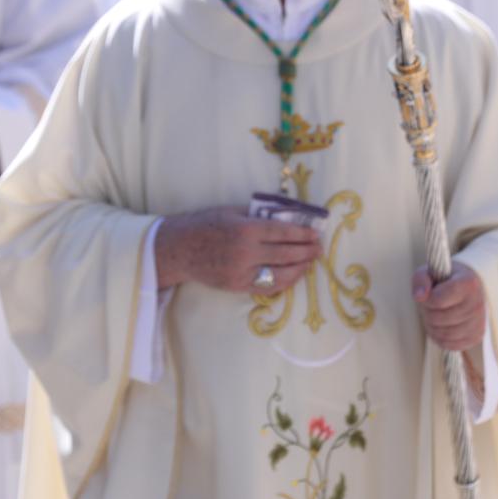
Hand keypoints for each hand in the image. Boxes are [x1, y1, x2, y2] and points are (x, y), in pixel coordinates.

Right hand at [153, 205, 322, 292]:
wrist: (178, 249)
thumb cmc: (204, 224)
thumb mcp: (230, 211)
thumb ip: (257, 214)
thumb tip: (286, 216)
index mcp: (245, 229)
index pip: (283, 232)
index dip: (303, 233)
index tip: (316, 233)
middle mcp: (245, 253)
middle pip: (286, 254)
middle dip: (306, 251)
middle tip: (319, 248)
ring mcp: (241, 273)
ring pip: (280, 274)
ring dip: (300, 268)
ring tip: (310, 262)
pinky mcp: (236, 287)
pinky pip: (267, 286)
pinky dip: (284, 281)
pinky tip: (293, 275)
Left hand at [412, 263, 485, 350]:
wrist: (465, 288)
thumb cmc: (445, 279)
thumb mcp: (430, 272)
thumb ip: (421, 279)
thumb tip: (420, 296)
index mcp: (469, 283)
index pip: (438, 300)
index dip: (427, 300)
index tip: (428, 294)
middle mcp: (478, 303)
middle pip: (439, 318)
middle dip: (428, 313)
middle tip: (429, 306)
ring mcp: (479, 321)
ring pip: (445, 334)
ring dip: (432, 327)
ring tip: (433, 315)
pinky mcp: (477, 336)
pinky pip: (452, 345)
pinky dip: (441, 338)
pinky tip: (440, 326)